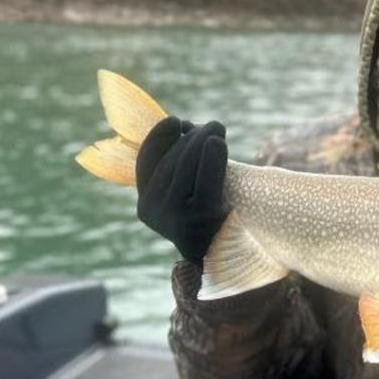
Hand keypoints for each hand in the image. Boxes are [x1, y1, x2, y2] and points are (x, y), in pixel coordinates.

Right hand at [136, 116, 228, 261]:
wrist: (232, 257)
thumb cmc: (214, 217)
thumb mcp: (190, 193)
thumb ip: (180, 166)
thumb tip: (181, 125)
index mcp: (146, 205)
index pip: (146, 161)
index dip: (159, 137)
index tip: (176, 121)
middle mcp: (153, 212)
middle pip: (169, 160)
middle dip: (190, 136)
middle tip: (212, 124)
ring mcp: (174, 216)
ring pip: (185, 165)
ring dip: (202, 139)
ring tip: (217, 128)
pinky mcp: (198, 218)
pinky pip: (205, 180)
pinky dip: (212, 157)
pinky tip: (218, 141)